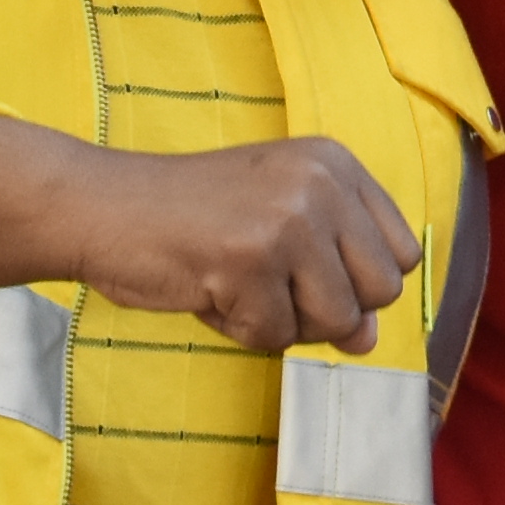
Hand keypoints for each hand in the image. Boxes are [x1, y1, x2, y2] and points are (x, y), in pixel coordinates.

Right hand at [63, 135, 425, 350]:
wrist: (102, 207)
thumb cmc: (190, 219)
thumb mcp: (277, 229)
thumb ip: (332, 275)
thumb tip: (369, 340)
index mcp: (335, 163)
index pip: (402, 253)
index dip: (360, 283)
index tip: (308, 273)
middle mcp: (321, 182)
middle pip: (382, 291)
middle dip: (329, 309)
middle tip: (270, 285)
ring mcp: (287, 219)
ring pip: (337, 321)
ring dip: (284, 322)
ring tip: (237, 283)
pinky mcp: (249, 260)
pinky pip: (275, 338)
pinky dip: (239, 330)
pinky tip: (208, 290)